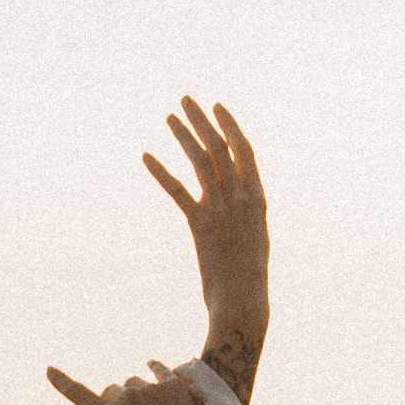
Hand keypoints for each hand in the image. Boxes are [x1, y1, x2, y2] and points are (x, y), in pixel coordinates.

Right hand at [46, 359, 287, 404]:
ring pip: (134, 383)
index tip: (49, 370)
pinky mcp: (174, 383)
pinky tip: (160, 383)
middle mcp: (127, 398)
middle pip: (111, 391)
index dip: (62, 383)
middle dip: (116, 403)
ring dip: (138, 395)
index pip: (79, 395)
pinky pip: (157, 370)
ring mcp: (152, 388)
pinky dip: (156, 376)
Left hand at [144, 97, 267, 397]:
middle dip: (202, 120)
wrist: (245, 304)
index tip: (216, 107)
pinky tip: (146, 156)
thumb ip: (244, 213)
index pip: (244, 151)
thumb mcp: (254, 238)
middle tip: (186, 100)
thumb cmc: (249, 279)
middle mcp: (241, 199)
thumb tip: (236, 200)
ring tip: (169, 116)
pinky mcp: (200, 226)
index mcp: (258, 199)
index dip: (230, 126)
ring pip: (200, 161)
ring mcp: (221, 210)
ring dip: (184, 135)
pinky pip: (178, 191)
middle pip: (219, 147)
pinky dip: (161, 172)